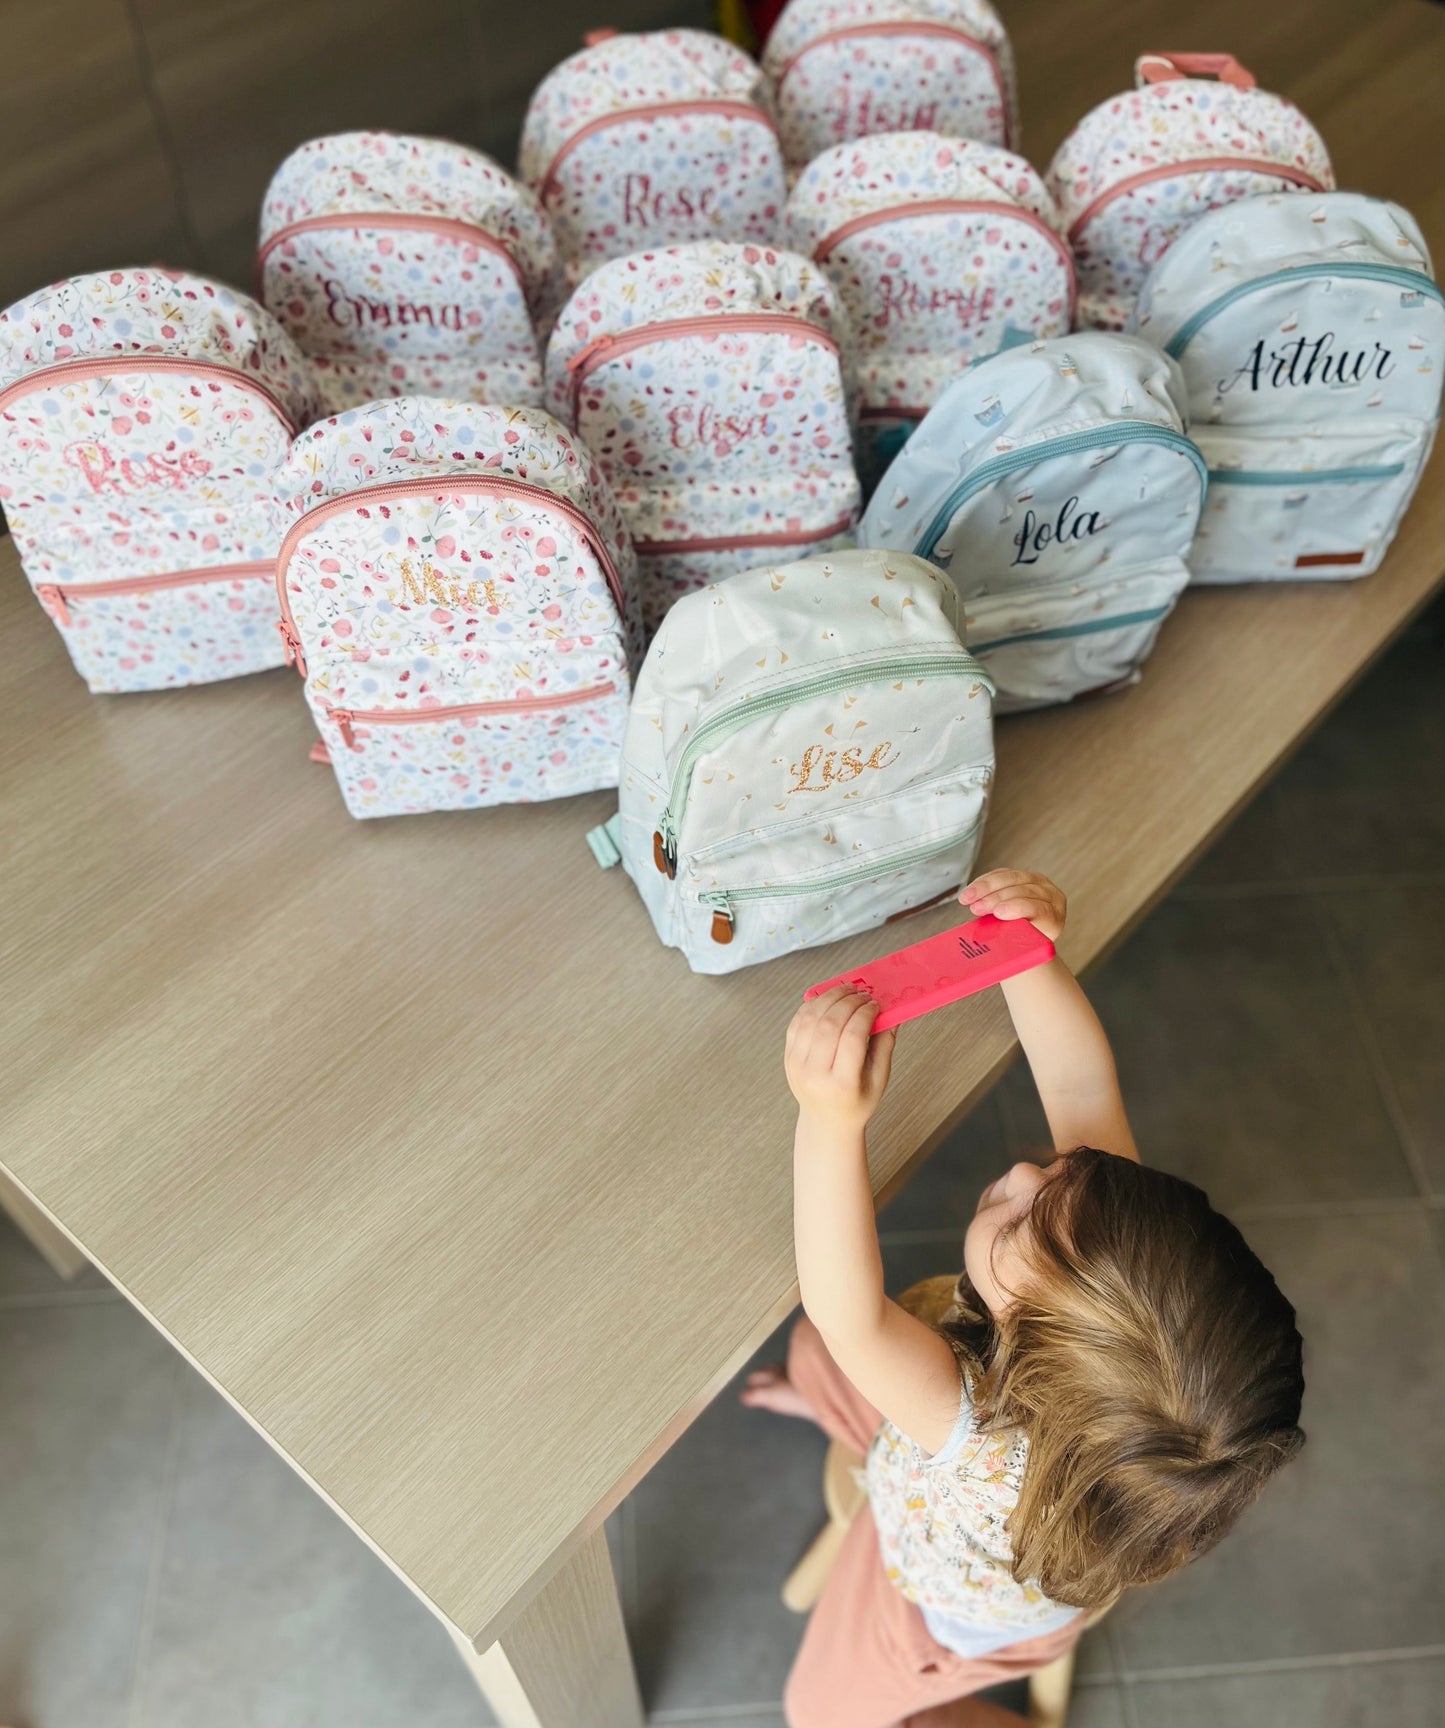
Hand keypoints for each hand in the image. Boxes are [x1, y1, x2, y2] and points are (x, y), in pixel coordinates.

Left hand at [785, 986, 895, 1133]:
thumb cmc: (856, 1102)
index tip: (875, 1005)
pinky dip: (811, 1005)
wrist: (826, 1122)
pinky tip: (827, 999)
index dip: (864, 1014)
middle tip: (862, 993)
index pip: (852, 1038)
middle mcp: (814, 1074)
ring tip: (846, 990)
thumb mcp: (879, 1079)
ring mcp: (796, 1065)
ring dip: (829, 998)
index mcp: (842, 1084)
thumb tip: (892, 1013)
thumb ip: (885, 1045)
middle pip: (829, 1025)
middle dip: (848, 1001)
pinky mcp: (788, 1057)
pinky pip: (797, 1022)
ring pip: (810, 1019)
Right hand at [959, 869, 1066, 943]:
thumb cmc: (1025, 948)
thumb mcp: (1023, 951)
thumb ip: (1013, 946)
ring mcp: (1037, 883)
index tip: (998, 912)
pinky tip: (972, 890)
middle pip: (1023, 890)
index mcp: (1054, 919)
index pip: (1039, 908)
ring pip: (1011, 878)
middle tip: (976, 908)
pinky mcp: (1022, 876)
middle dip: (995, 898)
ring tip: (968, 898)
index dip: (1018, 908)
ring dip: (985, 887)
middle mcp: (1050, 897)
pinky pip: (1002, 873)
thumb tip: (991, 948)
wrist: (1030, 939)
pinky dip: (984, 881)